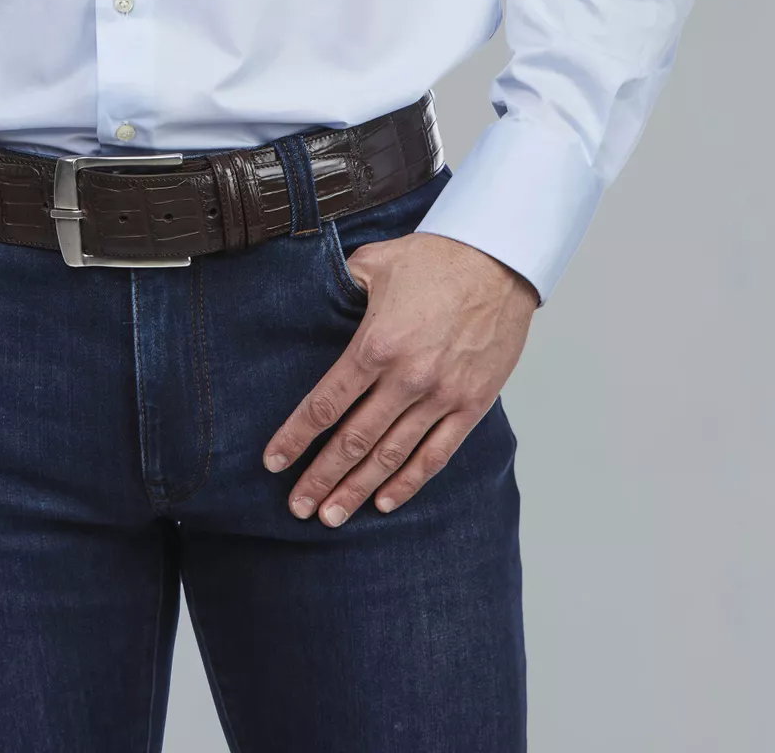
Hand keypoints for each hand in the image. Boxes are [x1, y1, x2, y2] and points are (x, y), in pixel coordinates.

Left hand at [261, 231, 539, 525]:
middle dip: (321, 478)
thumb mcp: (376, 262)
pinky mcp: (471, 404)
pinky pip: (436, 454)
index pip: (326, 403)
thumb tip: (318, 295)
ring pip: (391, 455)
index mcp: (376, 345)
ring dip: (358, 489)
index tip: (273, 462)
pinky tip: (385, 501)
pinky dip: (409, 482)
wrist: (500, 259)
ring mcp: (441, 396)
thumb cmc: (437, 258)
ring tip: (331, 516)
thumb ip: (342, 286)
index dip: (296, 438)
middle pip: (354, 440)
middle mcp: (406, 378)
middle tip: (298, 507)